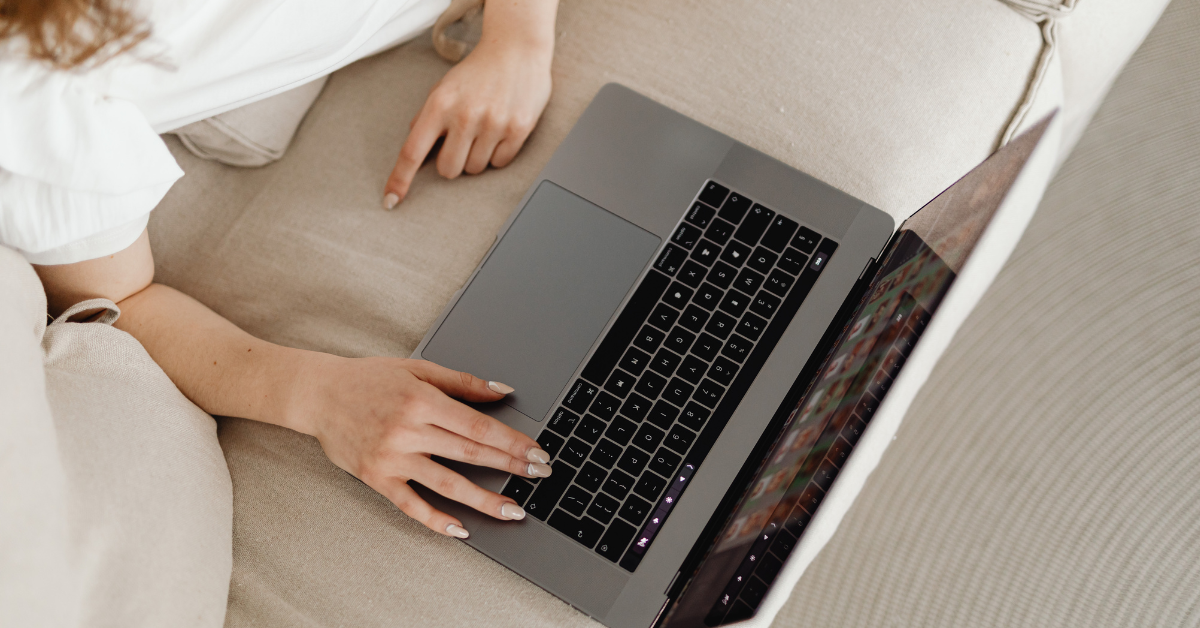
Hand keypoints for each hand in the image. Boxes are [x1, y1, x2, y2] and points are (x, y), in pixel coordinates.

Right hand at [295, 355, 550, 537]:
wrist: (318, 394)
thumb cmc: (369, 379)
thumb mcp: (418, 369)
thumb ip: (463, 382)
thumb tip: (504, 391)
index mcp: (422, 400)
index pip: (478, 425)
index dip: (511, 442)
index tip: (536, 453)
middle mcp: (408, 429)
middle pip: (469, 453)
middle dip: (509, 466)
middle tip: (540, 476)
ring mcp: (391, 457)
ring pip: (446, 483)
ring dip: (483, 500)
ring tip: (513, 511)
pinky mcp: (376, 478)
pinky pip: (410, 504)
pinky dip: (435, 519)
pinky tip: (460, 529)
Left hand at [383, 36, 552, 207]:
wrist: (517, 48)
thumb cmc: (478, 71)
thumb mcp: (444, 88)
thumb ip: (427, 117)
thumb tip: (416, 149)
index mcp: (440, 104)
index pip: (412, 151)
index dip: (400, 179)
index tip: (391, 200)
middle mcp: (465, 115)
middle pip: (448, 170)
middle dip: (453, 162)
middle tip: (462, 142)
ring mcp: (493, 123)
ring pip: (476, 169)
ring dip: (477, 157)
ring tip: (484, 130)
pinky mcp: (518, 129)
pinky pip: (500, 162)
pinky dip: (498, 153)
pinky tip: (500, 130)